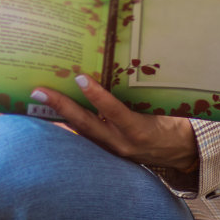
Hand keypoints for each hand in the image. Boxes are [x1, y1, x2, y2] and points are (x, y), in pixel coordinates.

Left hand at [32, 74, 199, 174]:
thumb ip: (140, 94)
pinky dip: (68, 124)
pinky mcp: (107, 152)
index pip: (114, 111)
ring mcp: (112, 150)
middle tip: (38, 91)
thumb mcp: (160, 106)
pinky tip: (52, 112)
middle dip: (61, 106)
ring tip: (39, 98)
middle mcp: (121, 143)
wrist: (182, 151)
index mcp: (139, 130)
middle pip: (85, 124)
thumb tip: (118, 67)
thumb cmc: (173, 122)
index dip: (97, 95)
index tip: (80, 78)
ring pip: (80, 131)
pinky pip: (84, 137)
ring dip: (58, 115)